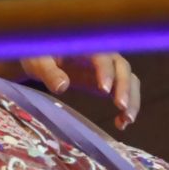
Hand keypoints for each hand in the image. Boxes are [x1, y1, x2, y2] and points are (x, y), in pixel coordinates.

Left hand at [15, 53, 141, 128]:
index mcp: (84, 45)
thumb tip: (62, 86)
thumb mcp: (37, 62)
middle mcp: (101, 54)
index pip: (101, 56)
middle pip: (122, 67)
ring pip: (129, 79)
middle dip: (125, 87)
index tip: (103, 90)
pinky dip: (127, 106)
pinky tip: (121, 123)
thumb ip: (48, 72)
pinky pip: (124, 91)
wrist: (40, 58)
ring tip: (127, 120)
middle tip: (121, 107)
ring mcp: (107, 68)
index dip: (105, 72)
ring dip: (132, 99)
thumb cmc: (37, 55)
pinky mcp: (108, 81)